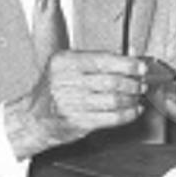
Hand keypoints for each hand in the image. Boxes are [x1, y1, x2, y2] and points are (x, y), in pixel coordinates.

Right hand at [6, 50, 148, 158]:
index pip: (104, 60)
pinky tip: (133, 111)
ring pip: (113, 100)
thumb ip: (100, 60)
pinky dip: (127, 114)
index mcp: (64, 62)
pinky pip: (111, 118)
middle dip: (133, 83)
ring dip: (131, 99)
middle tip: (141, 84)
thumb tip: (132, 54)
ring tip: (137, 97)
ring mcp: (70, 103)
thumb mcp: (70, 67)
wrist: (33, 117)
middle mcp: (66, 81)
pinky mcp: (77, 122)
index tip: (142, 67)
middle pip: (111, 81)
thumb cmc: (55, 90)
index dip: (128, 64)